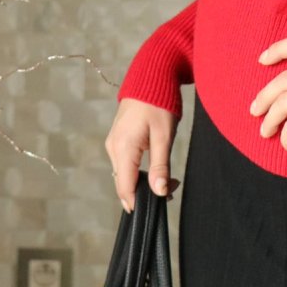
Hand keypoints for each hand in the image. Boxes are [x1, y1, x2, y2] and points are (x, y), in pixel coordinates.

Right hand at [104, 97, 180, 213]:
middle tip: (173, 189)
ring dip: (144, 182)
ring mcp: (114, 143)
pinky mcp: (118, 139)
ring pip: (125, 174)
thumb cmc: (159, 103)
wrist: (151, 75)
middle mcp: (113, 147)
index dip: (137, 203)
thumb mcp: (164, 136)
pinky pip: (125, 163)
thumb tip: (159, 192)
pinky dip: (139, 171)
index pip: (125, 187)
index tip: (155, 211)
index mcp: (123, 148)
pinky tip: (157, 168)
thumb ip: (160, 165)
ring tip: (170, 179)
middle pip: (124, 183)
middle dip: (145, 192)